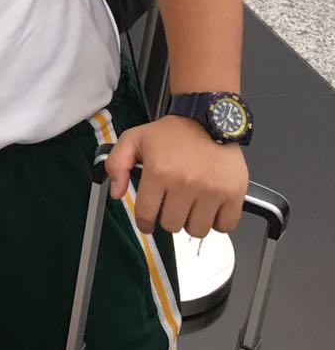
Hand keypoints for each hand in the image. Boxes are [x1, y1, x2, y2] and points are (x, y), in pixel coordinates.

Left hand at [105, 116, 248, 235]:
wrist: (207, 119)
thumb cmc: (171, 133)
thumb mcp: (134, 139)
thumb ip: (116, 164)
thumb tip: (116, 193)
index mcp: (158, 171)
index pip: (146, 215)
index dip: (144, 223)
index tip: (148, 223)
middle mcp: (185, 183)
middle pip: (172, 225)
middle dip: (168, 218)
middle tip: (172, 205)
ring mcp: (212, 190)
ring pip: (197, 230)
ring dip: (192, 222)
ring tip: (191, 207)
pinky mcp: (234, 193)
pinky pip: (225, 226)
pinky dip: (218, 222)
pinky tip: (210, 209)